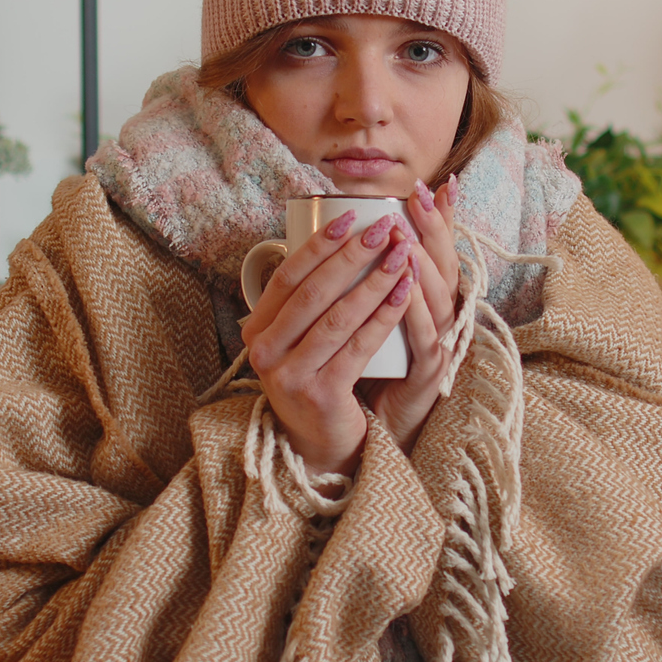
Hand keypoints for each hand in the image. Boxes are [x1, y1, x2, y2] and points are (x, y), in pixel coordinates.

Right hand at [240, 208, 416, 475]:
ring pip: (337, 317)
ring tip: (403, 256)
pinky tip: (404, 294)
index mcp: (257, 330)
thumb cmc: (320, 380)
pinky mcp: (319, 394)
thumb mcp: (300, 340)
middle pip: (313, 292)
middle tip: (386, 229)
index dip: (320, 244)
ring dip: (374, 281)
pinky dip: (383, 317)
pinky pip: (357, 347)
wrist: (323, 444)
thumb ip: (306, 302)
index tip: (352, 216)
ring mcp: (289, 375)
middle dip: (353, 256)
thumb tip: (334, 239)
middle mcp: (264, 351)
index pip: (288, 276)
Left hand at [361, 182, 461, 451]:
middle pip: (445, 266)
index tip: (424, 185)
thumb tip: (337, 234)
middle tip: (419, 197)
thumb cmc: (365, 365)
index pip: (438, 251)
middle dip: (433, 228)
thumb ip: (360, 279)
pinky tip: (403, 287)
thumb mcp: (363, 314)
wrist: (370, 424)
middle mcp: (439, 318)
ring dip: (422, 263)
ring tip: (406, 234)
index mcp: (426, 300)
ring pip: (437, 298)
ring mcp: (436, 344)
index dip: (436, 218)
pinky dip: (413, 311)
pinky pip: (423, 337)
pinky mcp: (427, 373)